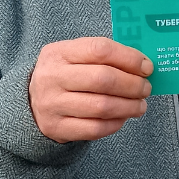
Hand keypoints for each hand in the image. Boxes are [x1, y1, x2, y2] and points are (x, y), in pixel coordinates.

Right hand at [29, 37, 152, 142]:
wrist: (31, 102)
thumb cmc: (66, 75)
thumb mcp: (76, 56)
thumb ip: (105, 56)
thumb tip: (143, 66)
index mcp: (59, 52)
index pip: (100, 50)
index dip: (130, 58)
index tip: (147, 67)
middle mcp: (52, 77)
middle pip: (103, 79)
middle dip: (133, 85)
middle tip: (146, 88)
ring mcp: (52, 104)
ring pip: (102, 106)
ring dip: (129, 106)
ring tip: (140, 105)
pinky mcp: (56, 128)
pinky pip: (95, 128)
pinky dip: (116, 123)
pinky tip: (124, 117)